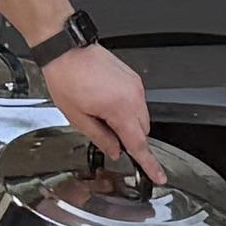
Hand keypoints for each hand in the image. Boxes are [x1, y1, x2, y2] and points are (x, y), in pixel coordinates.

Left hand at [38, 41, 159, 177]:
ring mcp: (135, 85)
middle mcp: (133, 96)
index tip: (159, 176)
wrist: (66, 49)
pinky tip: (106, 101)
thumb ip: (101, 138)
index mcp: (120, 109)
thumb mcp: (78, 117)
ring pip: (141, 117)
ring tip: (101, 112)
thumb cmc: (67, 77)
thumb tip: (115, 151)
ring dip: (127, 123)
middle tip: (105, 133)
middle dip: (129, 139)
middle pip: (142, 131)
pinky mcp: (133, 78)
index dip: (150, 164)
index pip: (139, 144)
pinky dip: (127, 108)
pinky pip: (137, 102)